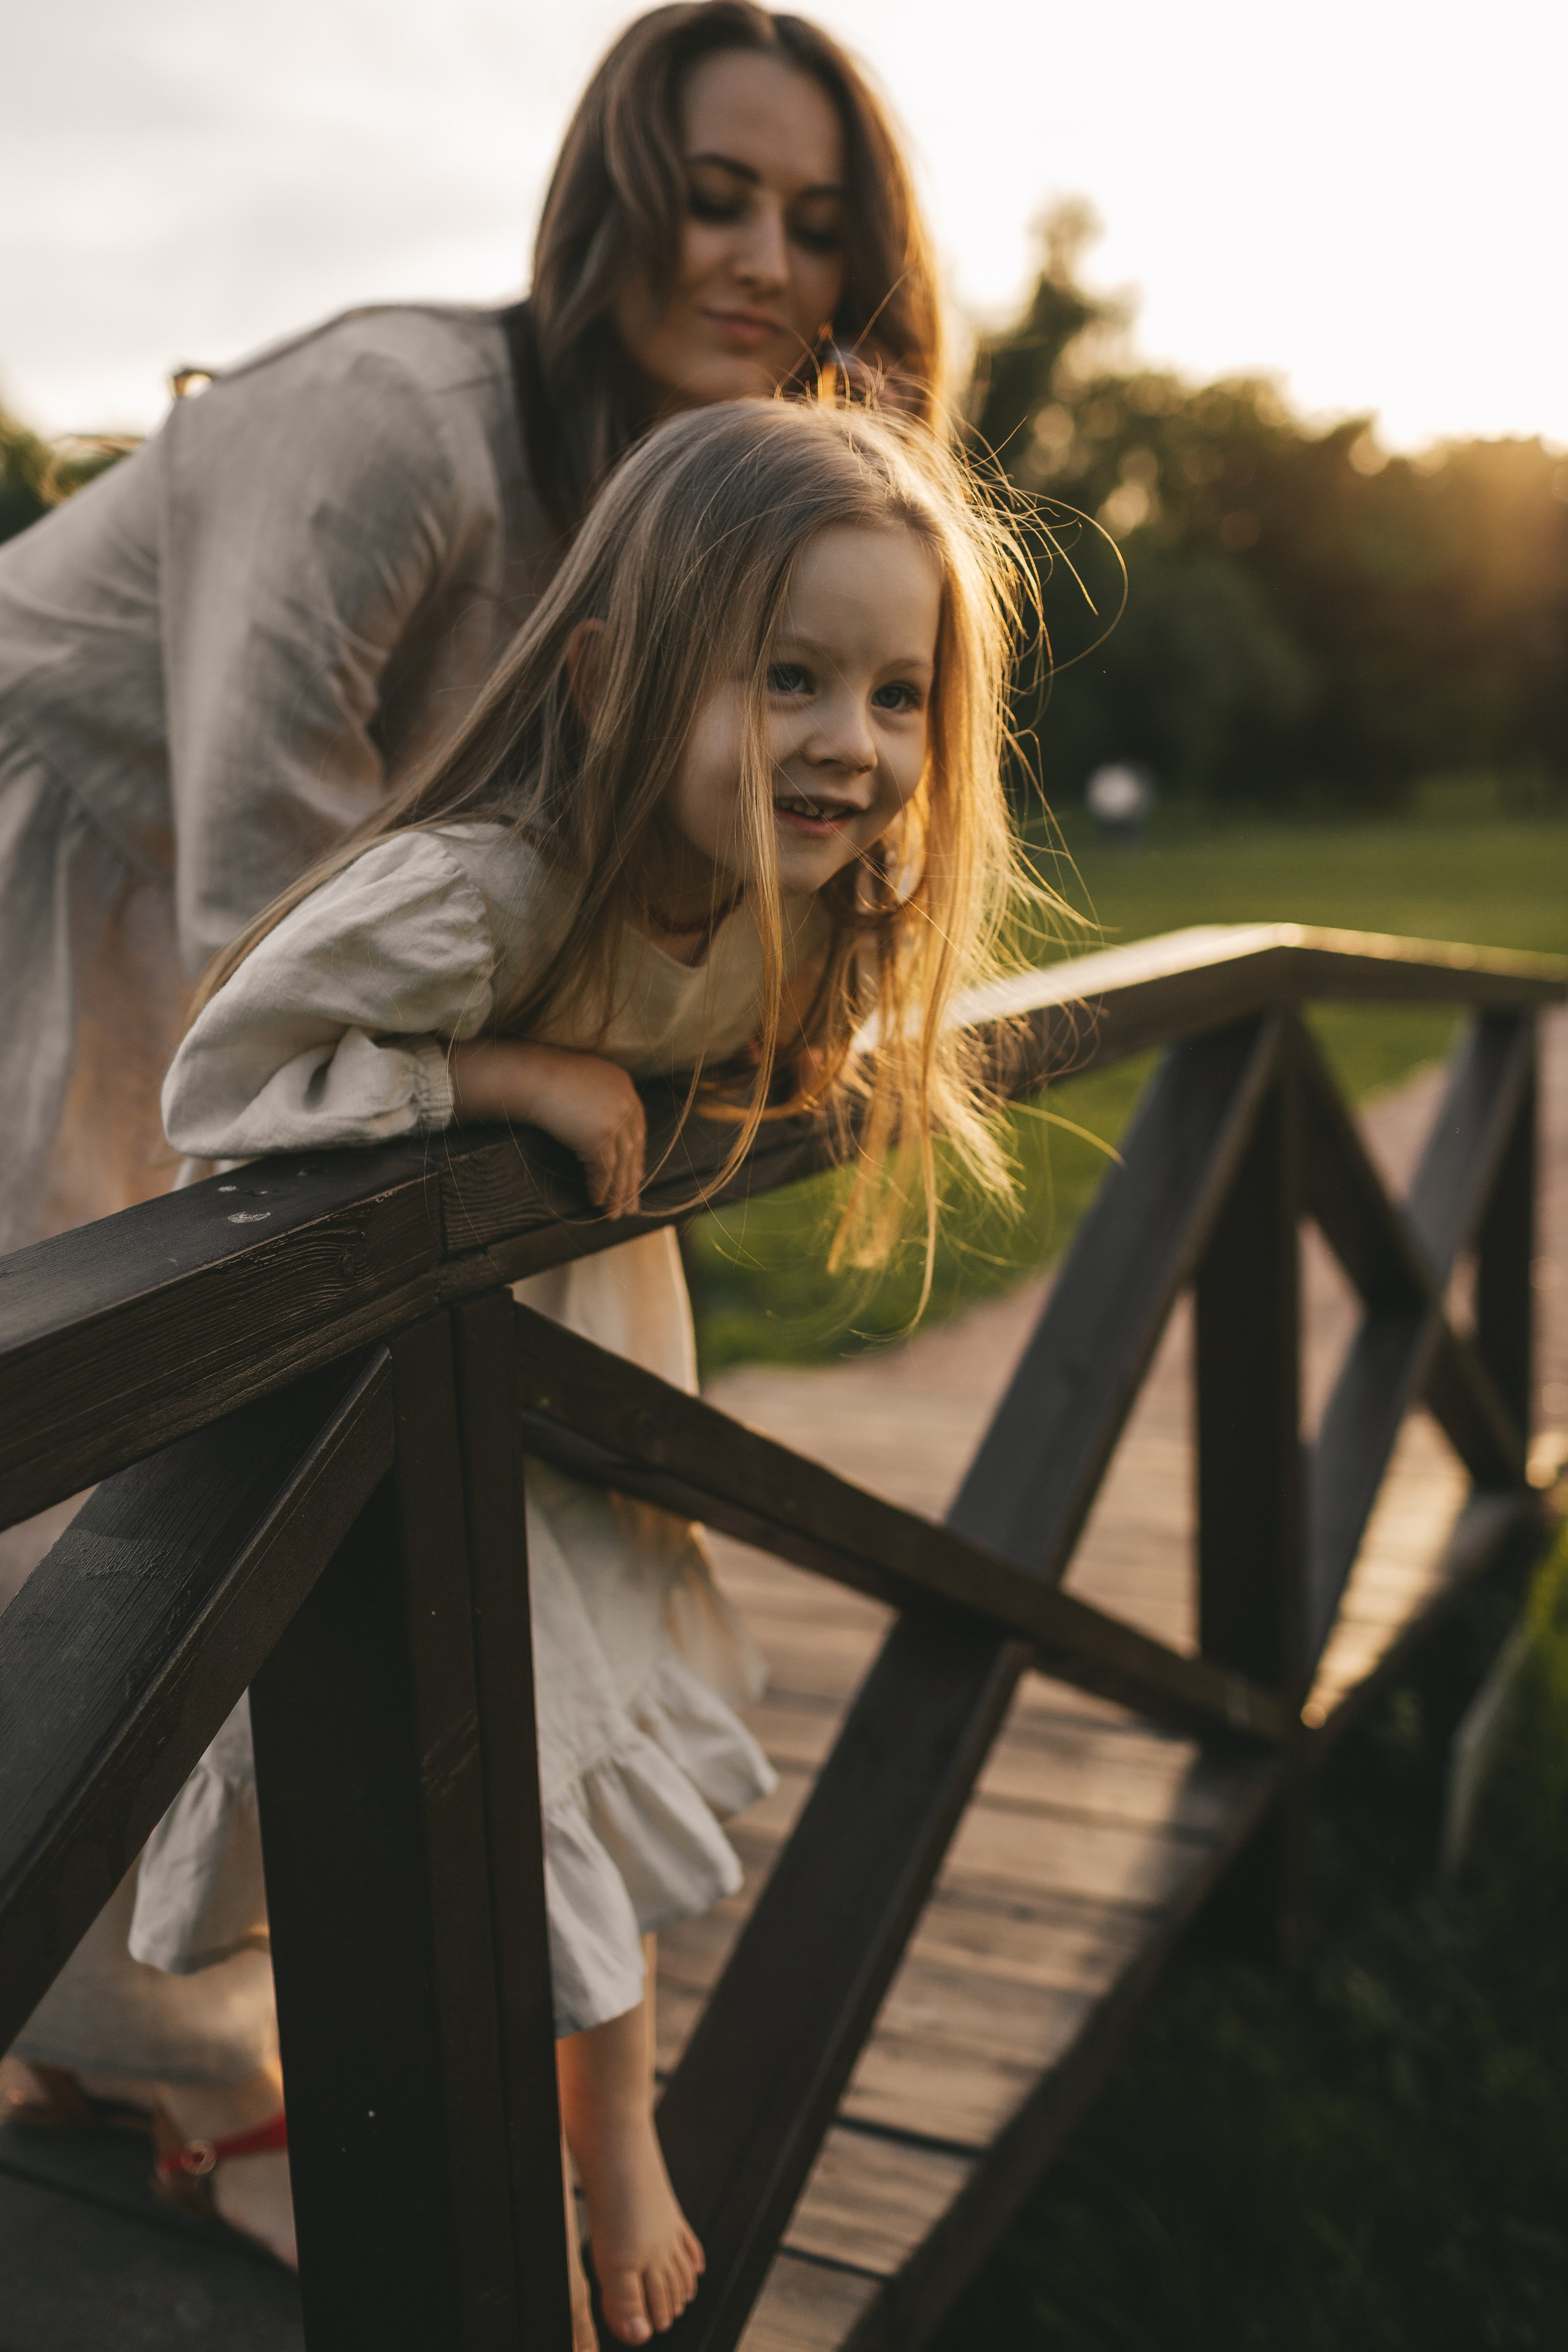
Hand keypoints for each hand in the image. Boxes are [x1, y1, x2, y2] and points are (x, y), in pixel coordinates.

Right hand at [449, 1040, 646, 1218]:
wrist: (527, 1076)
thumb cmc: (543, 1078)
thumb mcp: (580, 1082)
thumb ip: (598, 1100)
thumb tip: (603, 1132)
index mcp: (623, 1085)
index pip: (636, 1127)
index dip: (634, 1155)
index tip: (634, 1176)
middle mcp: (625, 1101)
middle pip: (633, 1149)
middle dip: (631, 1180)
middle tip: (631, 1204)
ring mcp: (615, 1120)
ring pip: (621, 1164)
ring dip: (617, 1192)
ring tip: (613, 1213)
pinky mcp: (599, 1136)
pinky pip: (603, 1170)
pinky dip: (599, 1188)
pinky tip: (596, 1201)